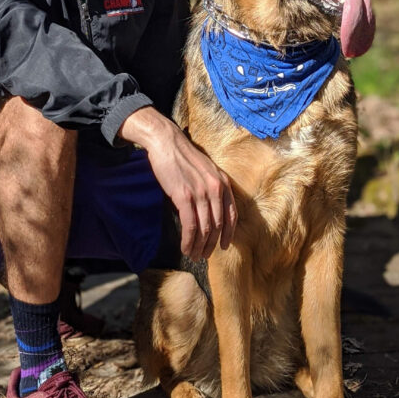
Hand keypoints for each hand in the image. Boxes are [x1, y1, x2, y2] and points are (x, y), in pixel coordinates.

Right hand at [118, 107, 236, 260]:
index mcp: (223, 183)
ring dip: (199, 246)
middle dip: (212, 244)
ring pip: (204, 229)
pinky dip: (188, 240)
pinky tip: (185, 247)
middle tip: (204, 255)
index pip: (232, 215)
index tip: (225, 246)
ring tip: (194, 255)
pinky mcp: (183, 197)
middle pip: (217, 225)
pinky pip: (190, 226)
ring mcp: (200, 193)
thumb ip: (211, 188)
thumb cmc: (183, 156)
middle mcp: (215, 189)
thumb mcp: (206, 170)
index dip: (228, 234)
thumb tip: (209, 211)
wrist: (166, 142)